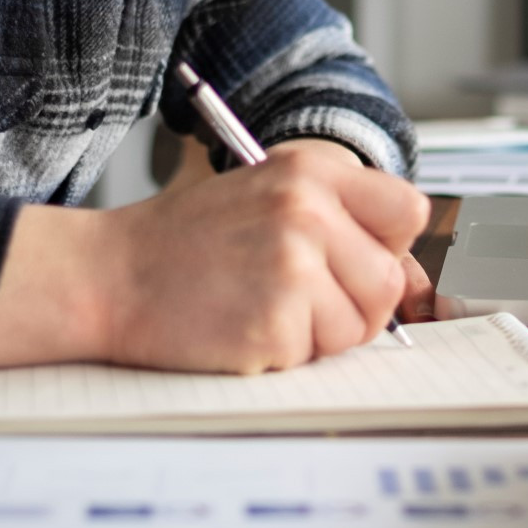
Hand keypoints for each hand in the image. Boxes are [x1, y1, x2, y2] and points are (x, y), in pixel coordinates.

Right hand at [0, 142, 430, 373]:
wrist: (110, 276)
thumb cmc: (187, 242)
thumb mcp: (267, 197)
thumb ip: (342, 220)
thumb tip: (417, 279)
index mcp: (312, 170)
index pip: (407, 210)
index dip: (387, 245)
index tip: (356, 259)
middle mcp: (308, 210)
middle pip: (390, 281)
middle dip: (353, 303)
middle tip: (293, 296)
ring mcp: (292, 267)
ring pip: (360, 327)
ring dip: (318, 335)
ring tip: (262, 308)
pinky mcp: (275, 323)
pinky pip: (315, 357)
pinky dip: (284, 356)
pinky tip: (241, 327)